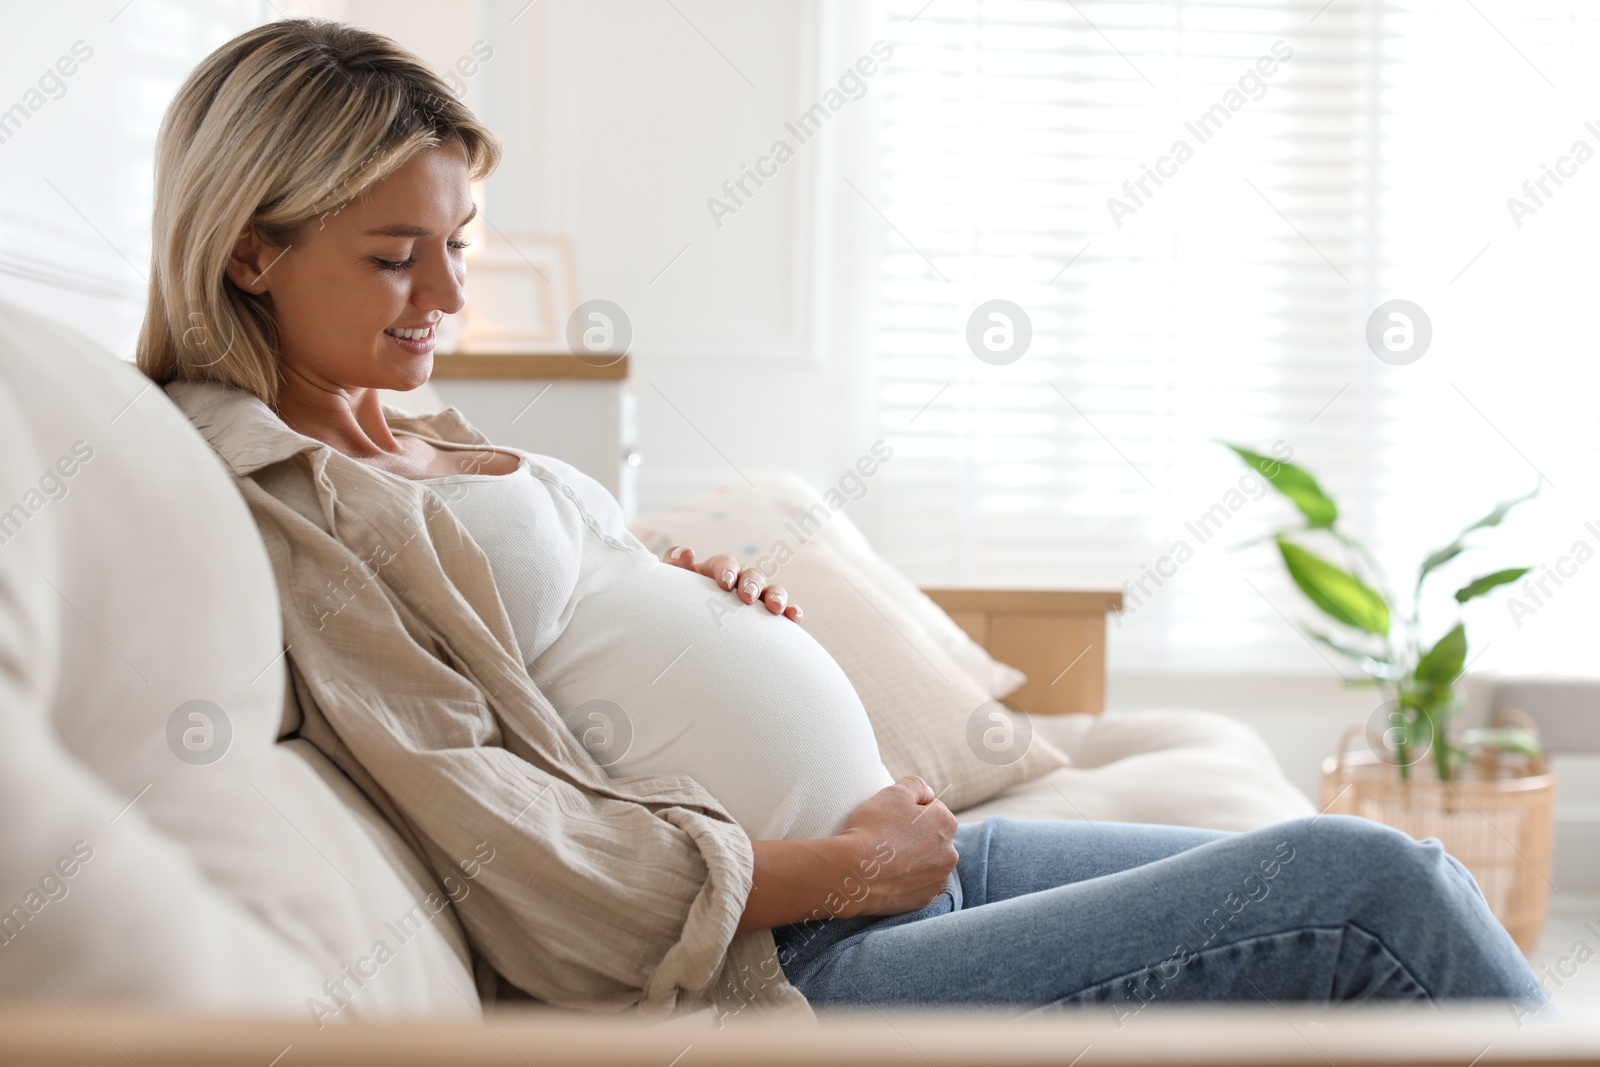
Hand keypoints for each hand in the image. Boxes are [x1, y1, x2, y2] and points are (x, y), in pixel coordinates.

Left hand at [660, 545, 801, 620]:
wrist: (684, 631)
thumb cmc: (678, 606)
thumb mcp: (671, 587)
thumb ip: (674, 568)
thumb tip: (686, 553)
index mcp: (715, 573)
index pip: (725, 564)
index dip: (726, 570)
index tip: (724, 583)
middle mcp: (739, 584)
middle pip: (752, 575)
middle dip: (751, 583)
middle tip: (746, 596)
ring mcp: (755, 601)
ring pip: (771, 591)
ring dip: (776, 595)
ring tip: (775, 608)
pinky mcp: (767, 620)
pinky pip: (784, 613)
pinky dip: (791, 612)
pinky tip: (794, 617)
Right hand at [836, 775, 958, 918]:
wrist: (853, 872)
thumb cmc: (873, 828)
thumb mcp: (894, 792)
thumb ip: (917, 785)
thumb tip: (927, 794)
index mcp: (947, 824)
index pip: (932, 809)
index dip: (910, 810)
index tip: (892, 817)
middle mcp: (950, 853)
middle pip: (932, 837)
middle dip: (916, 835)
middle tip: (888, 836)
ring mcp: (938, 879)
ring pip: (926, 862)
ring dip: (913, 858)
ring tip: (886, 857)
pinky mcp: (924, 900)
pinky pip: (917, 884)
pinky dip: (906, 879)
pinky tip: (888, 875)